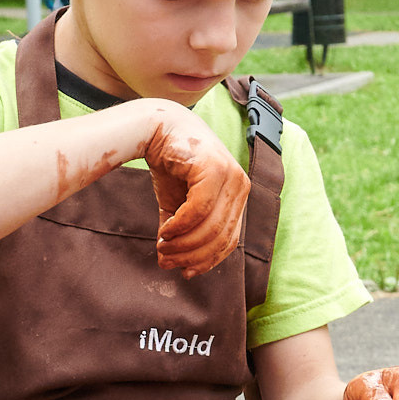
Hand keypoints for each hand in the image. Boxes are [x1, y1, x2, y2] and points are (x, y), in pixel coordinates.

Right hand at [140, 106, 250, 277]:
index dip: (207, 260)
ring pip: (211, 227)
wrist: (156, 127)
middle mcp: (241, 184)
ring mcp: (231, 174)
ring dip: (184, 245)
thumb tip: (172, 264)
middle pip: (221, 237)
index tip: (184, 272)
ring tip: (163, 249)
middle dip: (192, 256)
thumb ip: (182, 231)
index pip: (229, 239)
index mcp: (238, 194)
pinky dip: (179, 227)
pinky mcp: (214, 168)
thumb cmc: (170, 165)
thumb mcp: (178, 204)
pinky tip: (164, 233)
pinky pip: (199, 210)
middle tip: (167, 262)